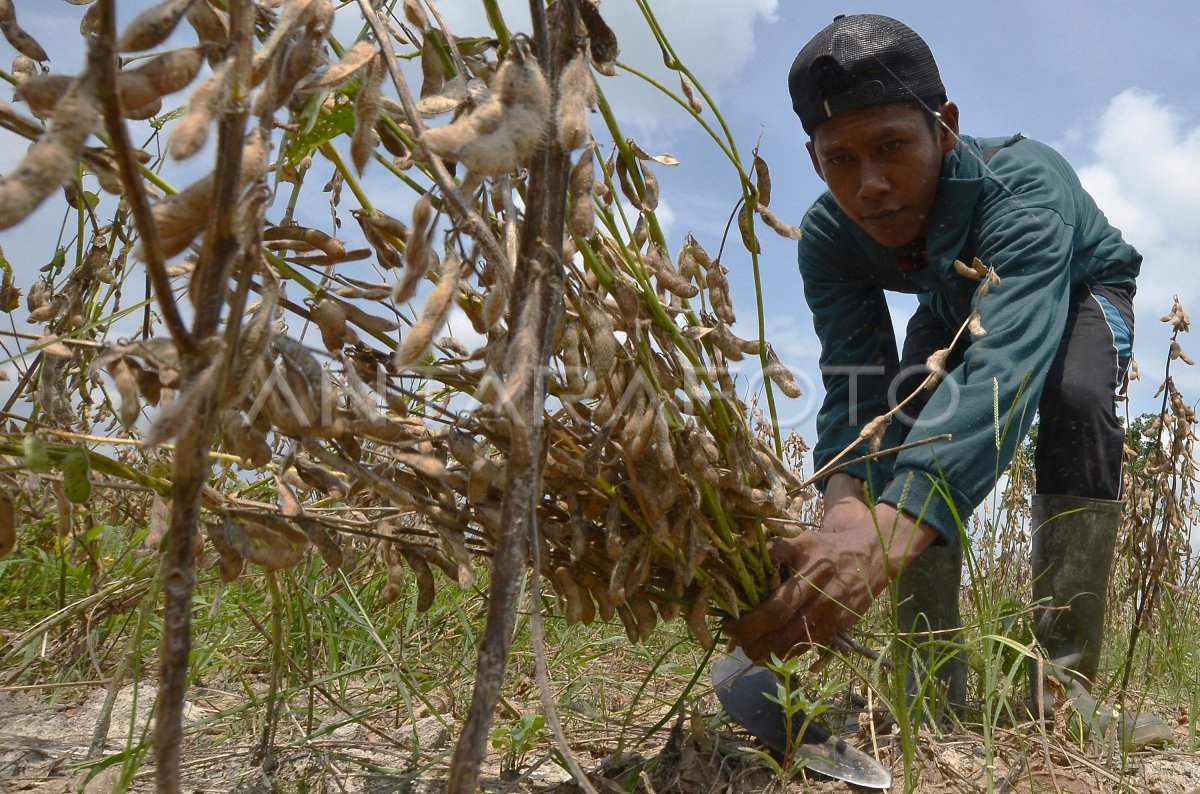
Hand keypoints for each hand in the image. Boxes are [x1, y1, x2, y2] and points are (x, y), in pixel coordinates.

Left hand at [724, 477, 936, 662]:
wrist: (871, 557)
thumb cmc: (828, 547)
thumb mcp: (801, 540)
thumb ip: (774, 549)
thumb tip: (740, 554)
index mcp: (809, 574)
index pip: (775, 607)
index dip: (750, 622)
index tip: (729, 623)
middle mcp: (821, 599)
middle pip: (782, 632)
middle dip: (754, 642)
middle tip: (735, 640)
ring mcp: (831, 616)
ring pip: (794, 645)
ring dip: (767, 652)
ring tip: (749, 649)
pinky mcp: (839, 627)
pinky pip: (808, 646)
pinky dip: (787, 653)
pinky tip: (771, 652)